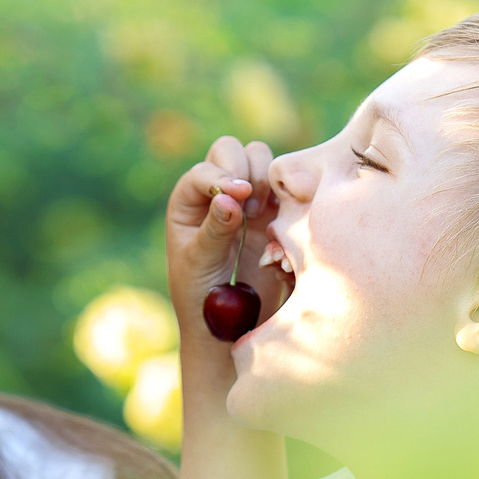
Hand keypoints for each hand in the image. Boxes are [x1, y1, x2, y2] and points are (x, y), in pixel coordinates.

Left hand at [166, 134, 287, 343]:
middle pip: (231, 151)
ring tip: (262, 214)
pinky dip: (289, 194)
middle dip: (244, 168)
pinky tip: (284, 218)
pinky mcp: (275, 215)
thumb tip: (230, 196)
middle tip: (251, 206)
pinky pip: (285, 187)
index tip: (240, 195)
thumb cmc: (202, 298)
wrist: (231, 328)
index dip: (222, 176)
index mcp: (188, 202)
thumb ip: (214, 229)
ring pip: (261, 160)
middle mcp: (216, 194)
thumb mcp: (200, 264)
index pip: (205, 171)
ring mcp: (248, 201)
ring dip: (266, 178)